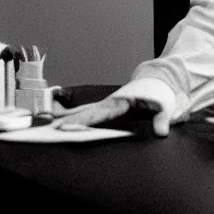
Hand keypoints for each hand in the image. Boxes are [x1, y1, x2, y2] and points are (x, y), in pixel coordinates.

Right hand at [50, 79, 176, 136]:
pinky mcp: (106, 109)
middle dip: (67, 121)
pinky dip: (74, 116)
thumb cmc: (161, 95)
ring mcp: (106, 105)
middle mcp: (109, 103)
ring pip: (83, 111)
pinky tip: (59, 120)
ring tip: (47, 125)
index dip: (81, 121)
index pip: (97, 114)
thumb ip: (162, 120)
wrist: (158, 81)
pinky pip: (87, 113)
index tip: (65, 126)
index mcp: (120, 103)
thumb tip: (162, 133)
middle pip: (84, 113)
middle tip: (48, 130)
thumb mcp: (166, 107)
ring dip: (66, 118)